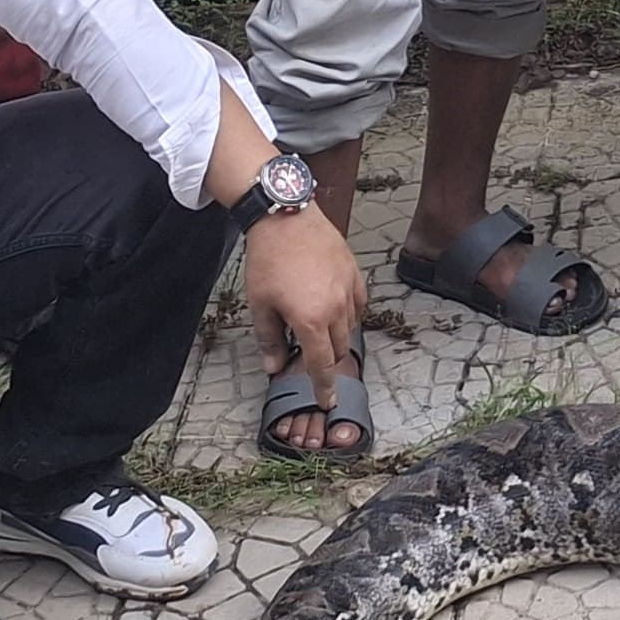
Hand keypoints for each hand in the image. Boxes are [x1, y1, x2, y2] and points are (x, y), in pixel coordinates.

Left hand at [241, 204, 367, 414]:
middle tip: (310, 357)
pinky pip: (359, 304)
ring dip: (337, 337)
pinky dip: (349, 315)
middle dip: (326, 360)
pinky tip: (336, 311)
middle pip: (338, 349)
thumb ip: (269, 340)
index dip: (323, 387)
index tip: (327, 400)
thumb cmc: (269, 261)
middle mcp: (335, 308)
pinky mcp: (354, 273)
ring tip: (316, 329)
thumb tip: (273, 366)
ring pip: (350, 327)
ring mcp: (348, 289)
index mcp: (310, 321)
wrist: (285, 218)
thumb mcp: (260, 305)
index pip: (321, 365)